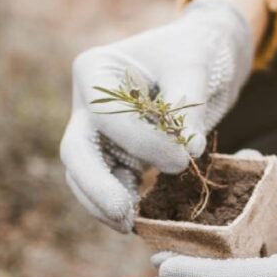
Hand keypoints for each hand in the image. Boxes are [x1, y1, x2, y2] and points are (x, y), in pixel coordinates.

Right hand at [60, 0, 252, 231]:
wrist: (200, 56)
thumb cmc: (193, 51)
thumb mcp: (194, 65)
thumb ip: (188, 106)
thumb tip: (189, 148)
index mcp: (95, 70)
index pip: (106, 115)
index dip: (142, 142)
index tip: (182, 158)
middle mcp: (86, 103)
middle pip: (76, 151)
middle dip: (96, 186)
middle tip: (124, 215)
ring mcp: (96, 132)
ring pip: (84, 175)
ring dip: (103, 204)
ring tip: (130, 226)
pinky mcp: (114, 155)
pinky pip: (107, 185)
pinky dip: (120, 203)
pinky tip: (139, 221)